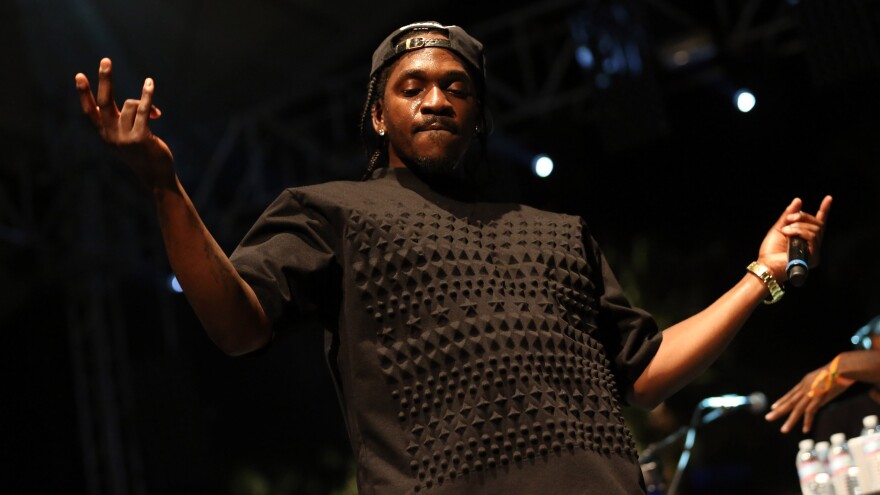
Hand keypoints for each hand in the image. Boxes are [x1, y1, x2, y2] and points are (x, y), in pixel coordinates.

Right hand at [75, 58, 174, 189]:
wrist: (156, 176)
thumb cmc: (143, 154)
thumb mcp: (128, 137)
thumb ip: (125, 120)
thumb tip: (136, 102)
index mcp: (104, 135)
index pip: (90, 111)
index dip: (84, 94)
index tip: (79, 75)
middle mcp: (111, 136)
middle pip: (104, 101)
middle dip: (105, 80)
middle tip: (106, 60)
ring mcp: (125, 138)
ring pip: (130, 105)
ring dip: (145, 103)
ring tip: (156, 114)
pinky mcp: (141, 138)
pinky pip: (144, 110)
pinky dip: (147, 95)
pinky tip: (149, 83)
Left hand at [756, 195, 832, 281]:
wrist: (766, 265)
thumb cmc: (770, 251)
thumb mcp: (779, 228)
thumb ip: (788, 215)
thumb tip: (798, 200)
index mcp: (805, 238)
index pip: (819, 223)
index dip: (824, 210)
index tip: (828, 198)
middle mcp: (812, 245)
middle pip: (817, 224)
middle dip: (803, 217)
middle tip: (790, 219)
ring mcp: (814, 251)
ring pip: (815, 229)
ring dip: (798, 226)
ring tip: (786, 231)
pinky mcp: (813, 256)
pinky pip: (812, 237)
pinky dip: (799, 232)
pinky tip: (788, 234)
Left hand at [764, 360, 850, 432]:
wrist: (842, 367)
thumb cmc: (838, 372)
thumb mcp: (823, 380)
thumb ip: (818, 390)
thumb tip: (818, 400)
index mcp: (805, 382)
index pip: (790, 394)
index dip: (782, 401)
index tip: (773, 407)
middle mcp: (804, 388)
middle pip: (789, 402)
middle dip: (778, 411)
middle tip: (768, 418)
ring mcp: (810, 393)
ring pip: (797, 409)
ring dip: (790, 421)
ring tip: (784, 430)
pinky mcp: (818, 398)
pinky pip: (810, 412)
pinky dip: (807, 421)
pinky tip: (805, 430)